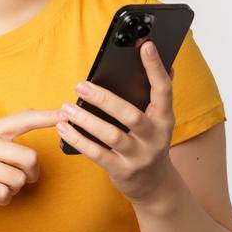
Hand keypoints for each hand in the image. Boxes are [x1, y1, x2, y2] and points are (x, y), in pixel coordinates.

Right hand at [0, 108, 60, 210]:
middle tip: (25, 180)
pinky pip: (3, 193)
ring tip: (4, 188)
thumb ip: (2, 129)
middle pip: (29, 158)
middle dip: (32, 174)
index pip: (22, 120)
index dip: (46, 117)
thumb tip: (30, 110)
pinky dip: (5, 199)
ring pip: (17, 179)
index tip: (66, 113)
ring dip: (16, 189)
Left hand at [56, 39, 178, 202]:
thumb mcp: (159, 121)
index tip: (145, 45)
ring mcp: (140, 155)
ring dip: (86, 120)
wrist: (156, 187)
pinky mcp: (123, 170)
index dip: (155, 67)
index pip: (164, 89)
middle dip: (105, 99)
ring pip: (112, 136)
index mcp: (164, 119)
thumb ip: (158, 96)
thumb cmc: (150, 144)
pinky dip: (79, 140)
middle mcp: (155, 137)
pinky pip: (98, 154)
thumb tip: (167, 63)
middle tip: (80, 85)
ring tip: (67, 108)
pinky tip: (64, 128)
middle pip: (131, 115)